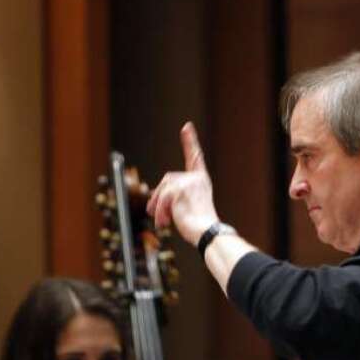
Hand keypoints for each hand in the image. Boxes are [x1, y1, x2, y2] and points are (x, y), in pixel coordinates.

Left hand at [146, 122, 218, 245]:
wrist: (207, 232)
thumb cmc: (199, 225)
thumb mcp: (189, 206)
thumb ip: (176, 196)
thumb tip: (153, 199)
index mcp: (201, 181)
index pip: (195, 157)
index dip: (190, 142)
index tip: (186, 127)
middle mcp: (196, 178)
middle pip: (168, 180)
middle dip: (159, 197)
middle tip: (155, 214)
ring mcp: (188, 183)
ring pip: (162, 189)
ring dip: (158, 207)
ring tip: (163, 221)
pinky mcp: (179, 190)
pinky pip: (162, 199)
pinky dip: (160, 212)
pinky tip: (165, 223)